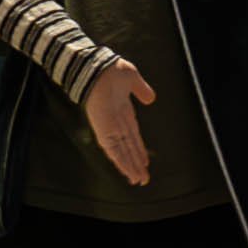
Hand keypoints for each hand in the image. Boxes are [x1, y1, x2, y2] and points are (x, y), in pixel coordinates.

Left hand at [80, 61, 158, 184]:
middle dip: (135, 163)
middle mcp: (116, 122)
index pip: (132, 135)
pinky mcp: (103, 129)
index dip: (139, 149)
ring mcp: (109, 127)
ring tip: (137, 181)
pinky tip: (127, 172)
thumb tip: (151, 99)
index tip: (145, 161)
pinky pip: (113, 149)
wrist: (96, 65)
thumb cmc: (111, 69)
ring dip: (129, 167)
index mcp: (123, 111)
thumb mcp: (132, 78)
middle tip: (142, 179)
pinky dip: (121, 161)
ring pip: (121, 152)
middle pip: (128, 147)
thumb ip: (140, 89)